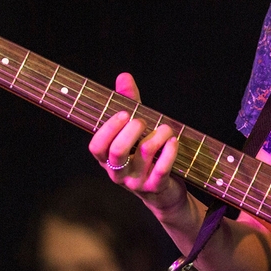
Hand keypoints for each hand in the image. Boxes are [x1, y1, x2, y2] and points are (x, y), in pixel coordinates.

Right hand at [88, 73, 187, 216]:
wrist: (164, 194)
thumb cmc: (146, 156)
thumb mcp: (136, 130)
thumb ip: (129, 103)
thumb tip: (124, 76)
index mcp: (108, 160)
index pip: (96, 147)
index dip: (107, 130)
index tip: (123, 114)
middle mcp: (118, 173)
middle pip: (117, 152)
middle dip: (131, 131)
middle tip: (142, 121)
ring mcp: (136, 183)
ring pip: (144, 155)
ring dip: (158, 135)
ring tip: (166, 127)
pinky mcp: (155, 188)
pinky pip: (161, 169)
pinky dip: (169, 151)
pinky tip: (174, 141)